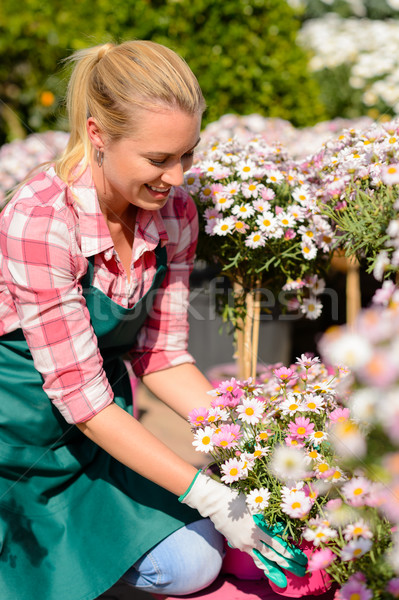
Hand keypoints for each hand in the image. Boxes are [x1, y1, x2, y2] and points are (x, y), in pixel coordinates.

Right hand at [179, 472, 306, 587]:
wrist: (215, 503)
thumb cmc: (237, 499)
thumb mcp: (256, 505)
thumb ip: (269, 518)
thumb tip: (283, 528)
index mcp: (258, 529)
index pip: (278, 545)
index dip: (290, 553)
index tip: (301, 558)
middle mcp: (252, 540)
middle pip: (273, 556)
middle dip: (288, 564)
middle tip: (300, 571)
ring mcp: (244, 544)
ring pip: (261, 560)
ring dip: (274, 570)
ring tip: (283, 581)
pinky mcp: (237, 544)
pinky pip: (252, 556)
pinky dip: (261, 563)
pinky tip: (266, 567)